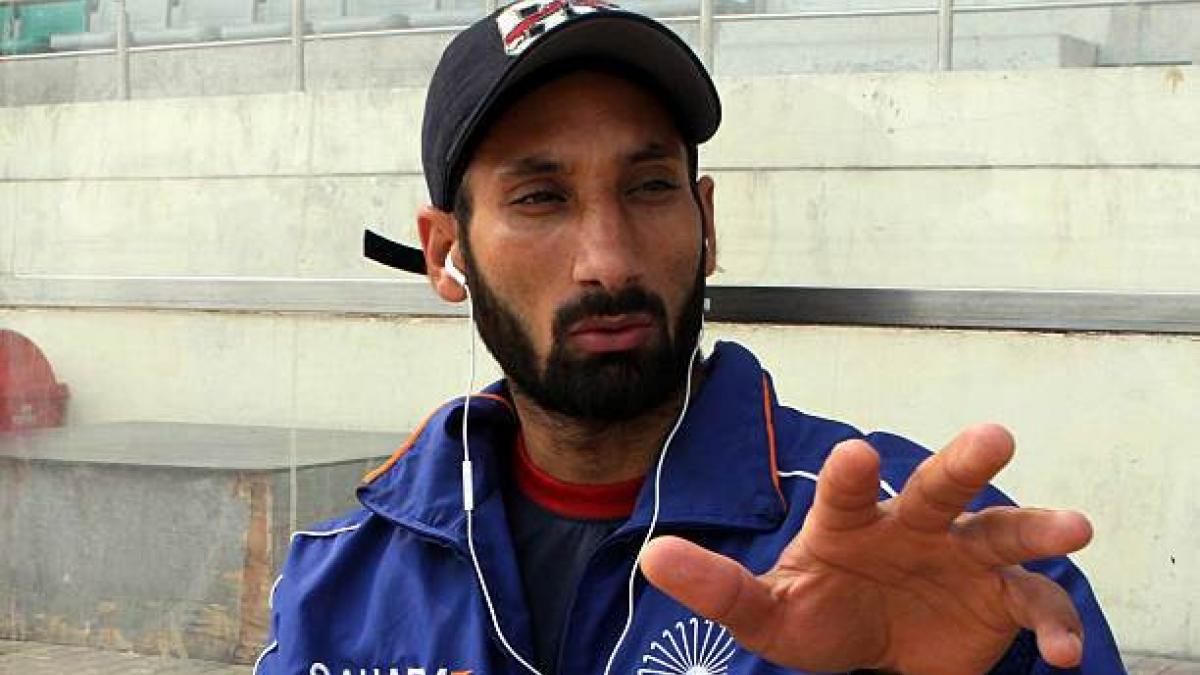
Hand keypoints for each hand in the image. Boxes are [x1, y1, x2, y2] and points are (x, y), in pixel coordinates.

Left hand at [640, 424, 1091, 674]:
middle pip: (937, 486)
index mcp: (851, 521)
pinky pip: (1035, 604)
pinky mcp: (1002, 599)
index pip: (847, 490)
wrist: (878, 651)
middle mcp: (912, 525)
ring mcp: (962, 557)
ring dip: (1036, 526)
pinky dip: (1054, 622)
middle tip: (993, 437)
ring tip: (1073, 526)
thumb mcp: (768, 612)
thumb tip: (653, 558)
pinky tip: (1067, 653)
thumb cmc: (822, 614)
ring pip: (1002, 532)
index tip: (854, 453)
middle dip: (963, 461)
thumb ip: (718, 588)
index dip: (850, 474)